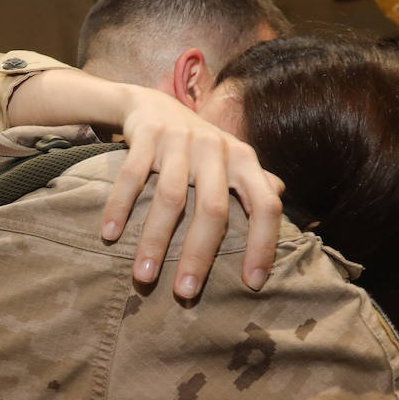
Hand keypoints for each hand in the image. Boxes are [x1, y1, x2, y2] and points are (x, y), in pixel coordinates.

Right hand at [102, 90, 283, 298]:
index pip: (265, 206)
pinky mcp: (148, 135)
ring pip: (171, 199)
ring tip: (143, 277)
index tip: (251, 285)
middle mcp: (217, 149)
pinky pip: (132, 177)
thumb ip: (257, 185)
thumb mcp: (232, 162)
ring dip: (155, 242)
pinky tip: (109, 236)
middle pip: (213, 210)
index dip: (264, 246)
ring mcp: (181, 140)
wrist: (153, 106)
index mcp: (245, 161)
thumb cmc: (199, 149)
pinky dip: (119, 208)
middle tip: (184, 293)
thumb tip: (289, 211)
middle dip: (198, 256)